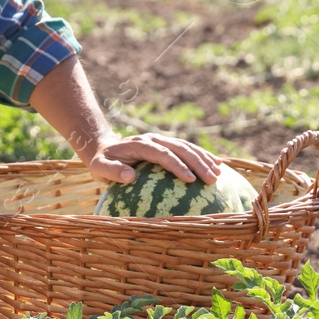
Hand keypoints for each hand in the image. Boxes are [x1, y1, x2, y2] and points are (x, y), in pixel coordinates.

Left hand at [87, 132, 223, 185]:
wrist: (105, 148)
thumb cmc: (102, 162)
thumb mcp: (100, 167)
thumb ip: (112, 172)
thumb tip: (129, 177)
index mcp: (140, 144)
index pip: (163, 154)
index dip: (177, 165)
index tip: (190, 180)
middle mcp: (154, 139)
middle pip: (180, 148)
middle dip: (198, 163)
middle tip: (212, 180)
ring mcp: (162, 140)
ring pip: (187, 147)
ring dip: (204, 159)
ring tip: (218, 174)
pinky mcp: (167, 144)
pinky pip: (188, 149)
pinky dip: (203, 156)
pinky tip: (217, 165)